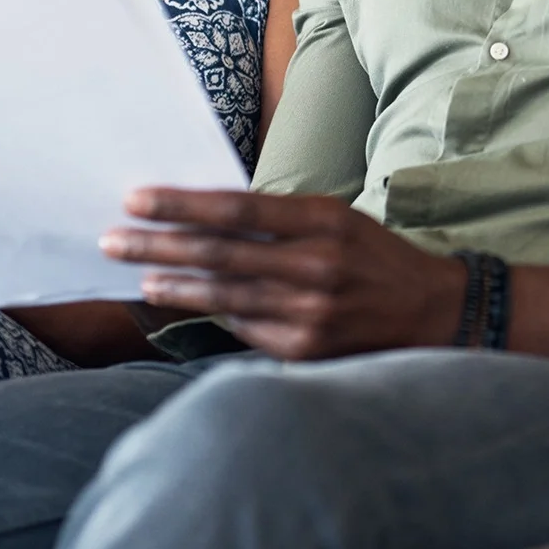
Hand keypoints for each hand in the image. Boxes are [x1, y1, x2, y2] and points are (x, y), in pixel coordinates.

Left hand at [103, 189, 467, 360]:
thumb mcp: (338, 219)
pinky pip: (244, 327)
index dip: (181, 204)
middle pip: (218, 253)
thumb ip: (280, 218)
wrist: (435, 315)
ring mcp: (309, 312)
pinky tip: (181, 302)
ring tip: (137, 275)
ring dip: (172, 284)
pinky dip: (211, 312)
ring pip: (223, 295)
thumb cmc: (376, 258)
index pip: (236, 208)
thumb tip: (207, 215)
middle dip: (157, 245)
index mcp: (323, 221)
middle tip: (112, 239)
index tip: (137, 198)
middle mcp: (315, 265)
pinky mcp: (305, 350)